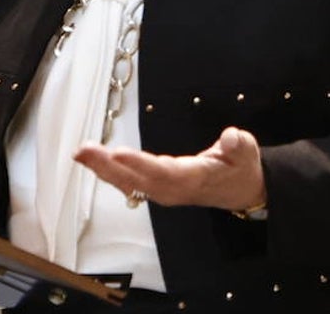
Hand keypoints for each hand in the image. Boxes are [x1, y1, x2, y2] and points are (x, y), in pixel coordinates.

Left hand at [73, 126, 265, 212]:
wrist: (242, 190)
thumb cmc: (241, 168)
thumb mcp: (247, 151)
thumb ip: (238, 144)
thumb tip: (230, 137)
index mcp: (195, 178)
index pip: (164, 172)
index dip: (139, 164)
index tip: (117, 152)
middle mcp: (175, 189)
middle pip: (138, 180)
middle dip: (108, 165)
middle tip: (84, 150)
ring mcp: (164, 192)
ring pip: (130, 183)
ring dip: (103, 169)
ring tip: (81, 153)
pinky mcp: (158, 189)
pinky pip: (130, 184)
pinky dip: (110, 173)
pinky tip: (94, 162)